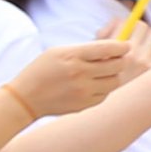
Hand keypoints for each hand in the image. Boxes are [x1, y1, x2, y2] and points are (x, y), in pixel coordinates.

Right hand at [10, 38, 137, 118]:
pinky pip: (105, 94)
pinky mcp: (84, 105)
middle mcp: (79, 73)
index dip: (122, 47)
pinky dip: (104, 88)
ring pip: (115, 81)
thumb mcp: (58, 51)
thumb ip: (86, 48)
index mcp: (72, 56)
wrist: (25, 98)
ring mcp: (83, 91)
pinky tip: (93, 85)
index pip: (108, 49)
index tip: (125, 46)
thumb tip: (115, 46)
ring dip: (114, 75)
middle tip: (118, 59)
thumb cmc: (43, 70)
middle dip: (121, 60)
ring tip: (104, 72)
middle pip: (117, 65)